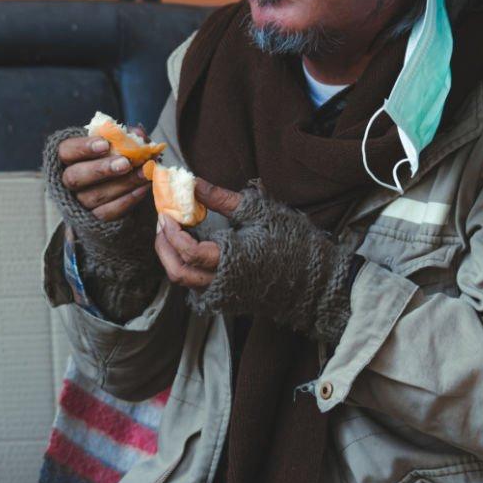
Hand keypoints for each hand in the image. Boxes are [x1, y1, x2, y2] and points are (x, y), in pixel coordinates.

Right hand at [54, 131, 151, 223]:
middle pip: (75, 177)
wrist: (119, 192)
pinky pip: (108, 212)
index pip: (66, 151)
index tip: (105, 144)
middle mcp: (69, 182)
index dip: (82, 147)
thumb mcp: (117, 146)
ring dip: (123, 183)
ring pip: (94, 196)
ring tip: (144, 173)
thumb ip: (127, 138)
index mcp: (68, 159)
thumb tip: (138, 133)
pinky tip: (143, 188)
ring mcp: (79, 203)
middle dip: (101, 169)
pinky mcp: (94, 220)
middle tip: (125, 163)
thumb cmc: (113, 161)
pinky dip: (128, 200)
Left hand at [178, 182, 355, 344]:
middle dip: (163, 247)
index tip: (167, 212)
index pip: (188, 252)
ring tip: (173, 233)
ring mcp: (225, 296)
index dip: (172, 232)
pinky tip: (191, 251)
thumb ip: (221, 199)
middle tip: (163, 223)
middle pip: (178, 273)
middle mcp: (223, 284)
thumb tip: (191, 182)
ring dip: (172, 258)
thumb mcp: (259, 212)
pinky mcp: (229, 300)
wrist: (319, 280)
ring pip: (186, 283)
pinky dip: (188, 270)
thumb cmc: (293, 242)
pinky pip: (198, 289)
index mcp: (231, 261)